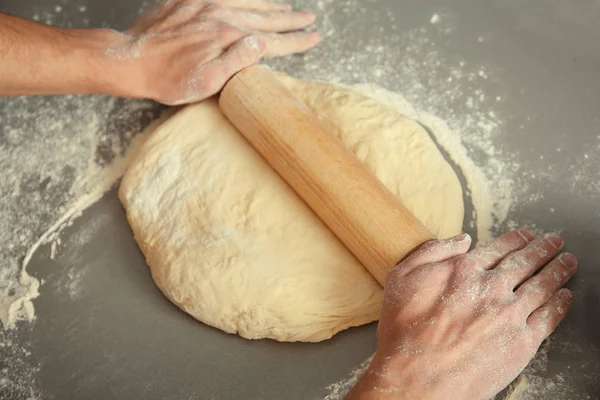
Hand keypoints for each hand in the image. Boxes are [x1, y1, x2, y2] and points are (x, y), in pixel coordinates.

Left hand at [108, 0, 319, 104]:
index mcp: (227, 38)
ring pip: (247, 1)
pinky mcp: (189, 0)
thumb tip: (263, 44)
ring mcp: (204, 4)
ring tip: (287, 7)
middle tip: (309, 19)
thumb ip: (237, 61)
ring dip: (271, 5)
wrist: (130, 60)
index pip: (271, 39)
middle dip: (290, 19)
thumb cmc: (168, 78)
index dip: (294, 40)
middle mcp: (219, 15)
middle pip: (264, 16)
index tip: (312, 37)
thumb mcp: (207, 81)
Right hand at [348, 229, 576, 399]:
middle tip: (555, 241)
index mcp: (463, 269)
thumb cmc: (404, 330)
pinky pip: (549, 317)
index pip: (498, 248)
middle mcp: (491, 286)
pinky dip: (560, 304)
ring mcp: (509, 313)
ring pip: (542, 285)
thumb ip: (431, 252)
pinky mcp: (521, 341)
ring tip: (568, 262)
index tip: (526, 235)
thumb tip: (461, 240)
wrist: (418, 375)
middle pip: (525, 262)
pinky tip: (565, 296)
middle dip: (543, 249)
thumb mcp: (402, 277)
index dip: (515, 239)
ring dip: (558, 270)